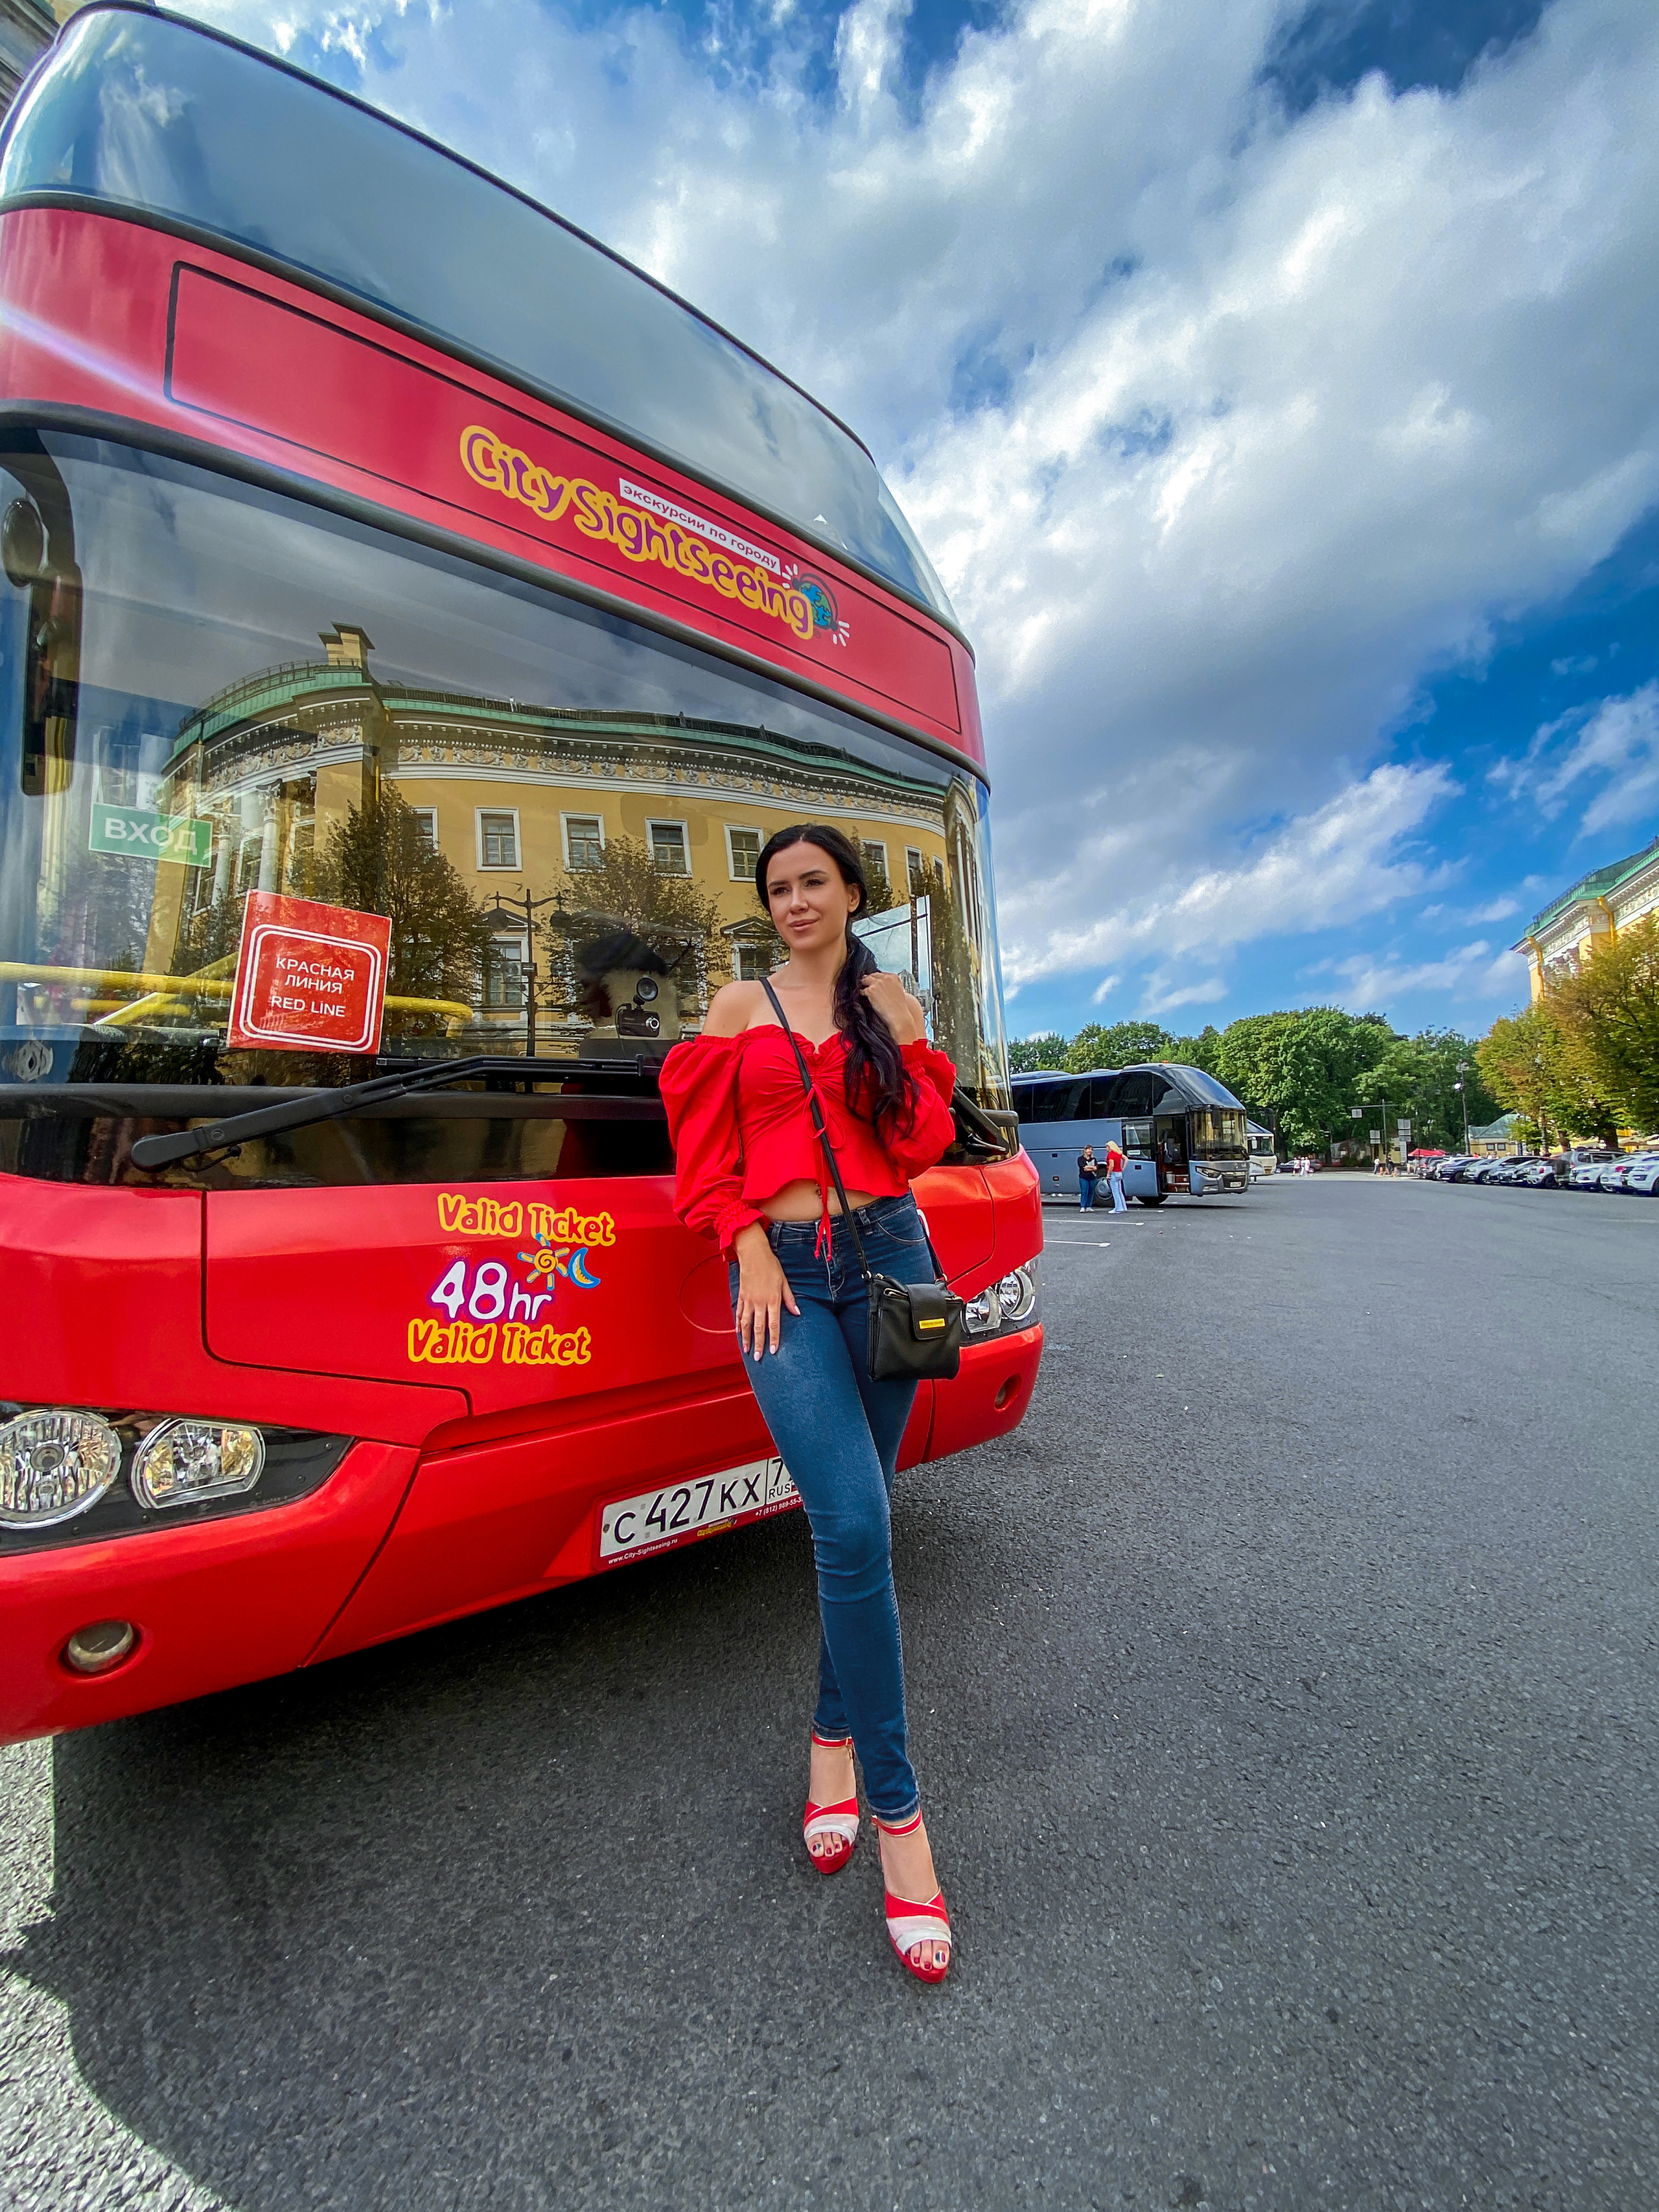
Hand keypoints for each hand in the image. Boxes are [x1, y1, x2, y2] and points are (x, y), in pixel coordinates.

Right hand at [733, 1221, 799, 1358]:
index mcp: (772, 1300)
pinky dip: (738, 1324)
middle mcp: (760, 1302)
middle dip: (759, 1344)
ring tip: (746, 1350)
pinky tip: (738, 1333)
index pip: (774, 1324)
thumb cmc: (771, 1266)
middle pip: (759, 1328)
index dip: (773, 1339)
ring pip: (746, 1323)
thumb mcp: (784, 1281)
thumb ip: (789, 1299)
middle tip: (758, 1357)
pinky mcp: (742, 1296)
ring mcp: (749, 1300)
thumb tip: (797, 1312)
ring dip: (746, 1338)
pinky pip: (739, 1313)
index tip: (773, 1351)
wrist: (753, 1254)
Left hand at [858, 969, 925, 1045]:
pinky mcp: (871, 991)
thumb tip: (881, 985)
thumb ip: (891, 985)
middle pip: (873, 975)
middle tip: (865, 983)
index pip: (881, 974)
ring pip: (866, 980)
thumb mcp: (898, 991)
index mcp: (894, 977)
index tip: (873, 980)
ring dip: (864, 984)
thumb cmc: (899, 1008)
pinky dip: (862, 993)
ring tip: (862, 988)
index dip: (876, 978)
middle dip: (869, 979)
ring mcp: (878, 984)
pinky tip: (863, 996)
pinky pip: (862, 990)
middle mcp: (886, 978)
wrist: (898, 1017)